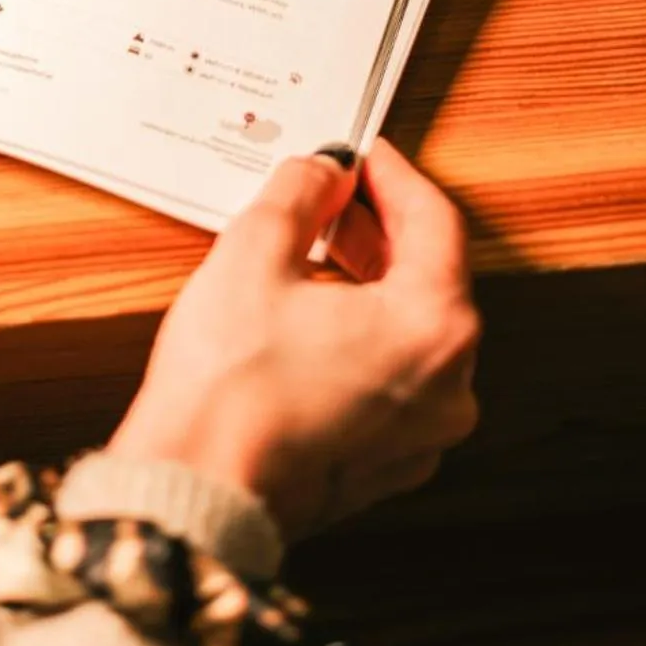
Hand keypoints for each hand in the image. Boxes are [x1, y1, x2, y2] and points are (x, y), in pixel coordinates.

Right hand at [108, 138, 479, 541]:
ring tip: (314, 253)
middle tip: (335, 197)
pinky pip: (392, 380)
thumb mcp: (255, 251)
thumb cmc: (227, 388)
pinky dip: (363, 339)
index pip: (435, 222)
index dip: (393, 177)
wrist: (196, 490)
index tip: (364, 156)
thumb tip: (322, 171)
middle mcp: (449, 387)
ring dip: (371, 284)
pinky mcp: (387, 465)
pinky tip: (311, 320)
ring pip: (412, 332)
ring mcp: (422, 435)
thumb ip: (301, 192)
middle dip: (381, 229)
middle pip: (431, 278)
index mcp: (433, 328)